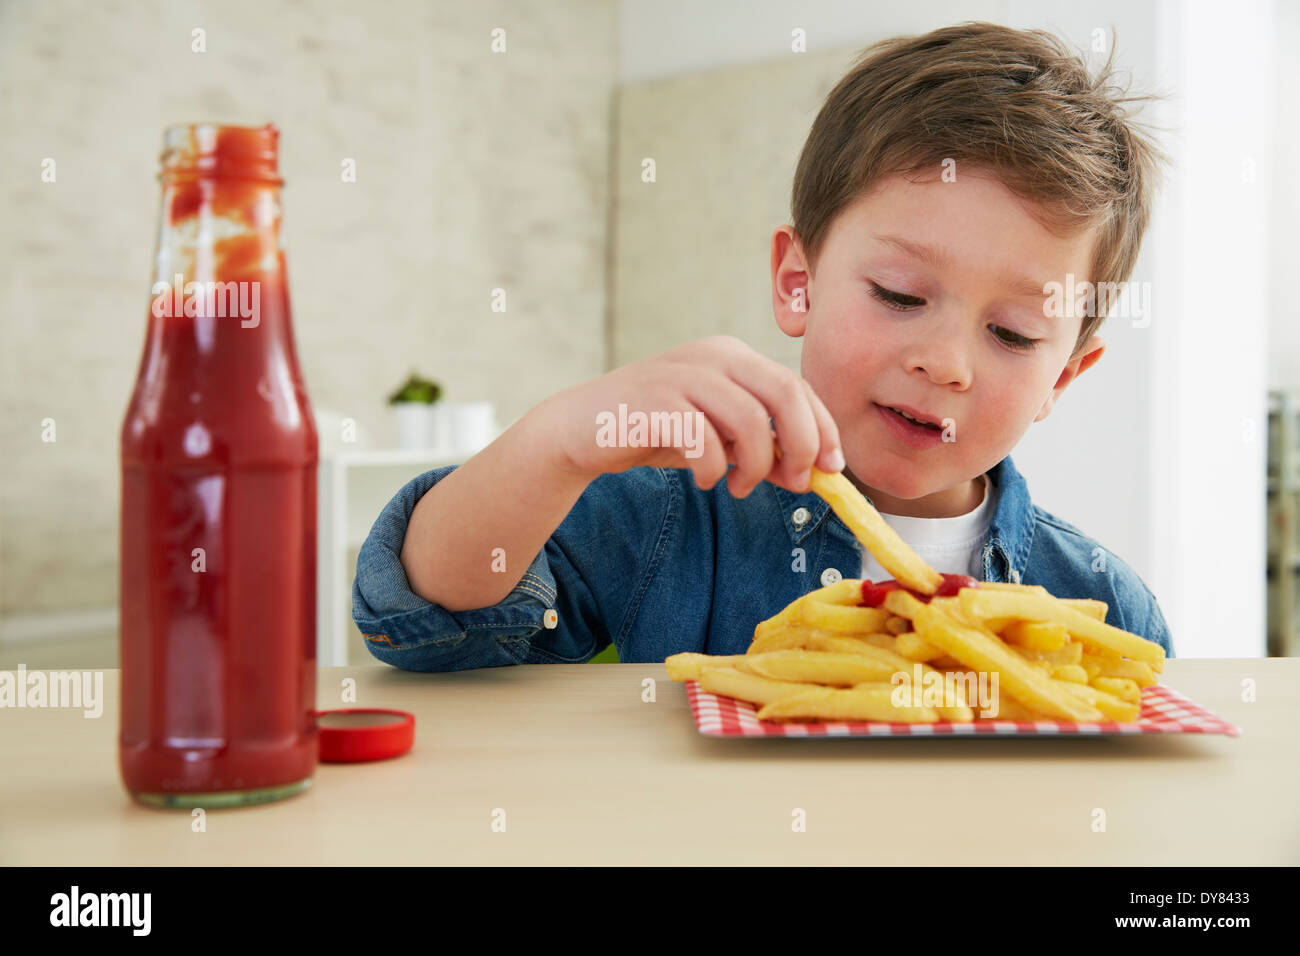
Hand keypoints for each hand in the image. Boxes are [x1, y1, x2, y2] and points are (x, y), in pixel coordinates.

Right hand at [544, 335, 843, 496]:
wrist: (581, 428)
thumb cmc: (654, 431)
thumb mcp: (716, 437)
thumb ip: (759, 447)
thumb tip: (810, 474)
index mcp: (733, 357)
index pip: (797, 386)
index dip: (823, 428)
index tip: (832, 469)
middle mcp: (712, 356)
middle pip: (784, 393)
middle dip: (802, 444)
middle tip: (796, 482)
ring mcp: (681, 374)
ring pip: (750, 418)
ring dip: (756, 464)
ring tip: (740, 487)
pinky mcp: (653, 401)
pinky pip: (704, 438)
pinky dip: (713, 467)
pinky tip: (703, 480)